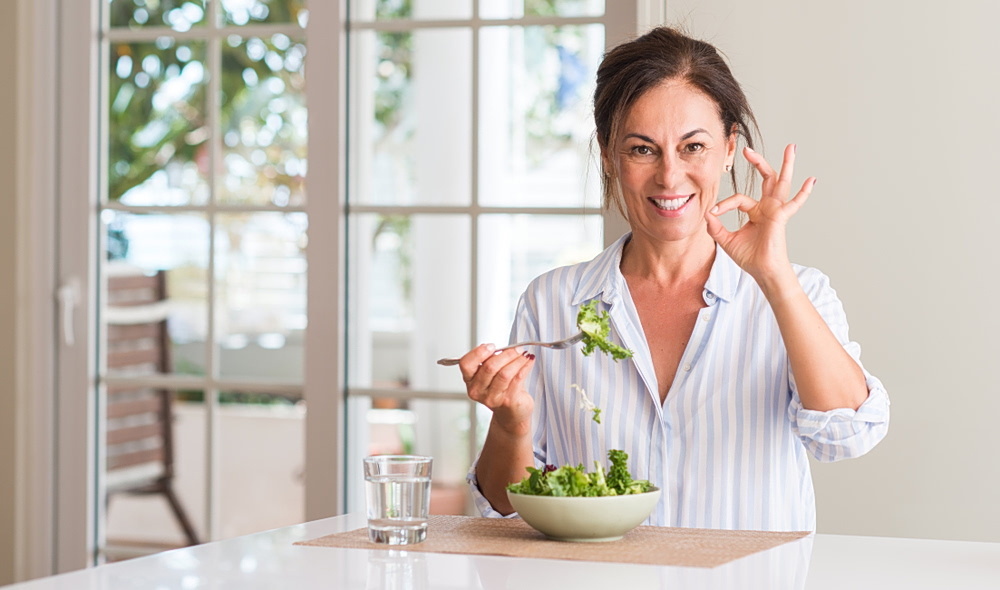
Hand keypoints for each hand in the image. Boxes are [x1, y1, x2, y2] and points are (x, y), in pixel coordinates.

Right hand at [459, 344, 534, 436]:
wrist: (511, 414)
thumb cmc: (501, 390)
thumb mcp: (491, 374)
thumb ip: (491, 360)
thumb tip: (503, 348)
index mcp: (470, 380)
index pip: (466, 364)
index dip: (479, 352)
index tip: (492, 346)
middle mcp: (478, 390)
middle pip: (489, 367)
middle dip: (506, 354)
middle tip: (517, 348)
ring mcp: (492, 398)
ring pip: (505, 373)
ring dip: (517, 360)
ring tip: (524, 354)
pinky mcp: (508, 401)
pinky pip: (518, 379)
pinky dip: (525, 367)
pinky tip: (529, 361)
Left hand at [705, 144, 815, 292]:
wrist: (762, 271)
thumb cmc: (749, 257)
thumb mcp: (726, 240)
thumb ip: (715, 227)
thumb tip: (707, 213)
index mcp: (756, 212)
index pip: (739, 198)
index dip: (725, 204)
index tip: (714, 212)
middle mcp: (768, 208)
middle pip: (766, 179)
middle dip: (758, 163)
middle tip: (747, 150)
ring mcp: (776, 211)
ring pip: (782, 183)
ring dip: (786, 165)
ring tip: (791, 148)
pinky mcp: (781, 217)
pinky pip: (794, 203)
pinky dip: (804, 192)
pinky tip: (811, 180)